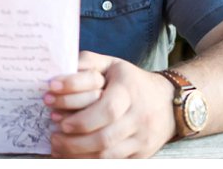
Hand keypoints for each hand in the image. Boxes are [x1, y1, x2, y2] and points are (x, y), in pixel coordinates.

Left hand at [43, 51, 173, 157]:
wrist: (169, 102)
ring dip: (77, 154)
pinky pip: (113, 163)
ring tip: (58, 147)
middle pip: (105, 137)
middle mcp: (139, 116)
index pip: (107, 109)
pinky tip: (72, 156)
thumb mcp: (112, 64)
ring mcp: (142, 138)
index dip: (80, 117)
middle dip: (73, 140)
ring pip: (106, 155)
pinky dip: (89, 162)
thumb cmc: (132, 82)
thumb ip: (87, 64)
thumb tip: (58, 76)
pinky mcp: (141, 154)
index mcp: (130, 90)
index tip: (54, 113)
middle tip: (53, 135)